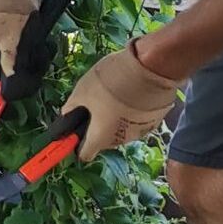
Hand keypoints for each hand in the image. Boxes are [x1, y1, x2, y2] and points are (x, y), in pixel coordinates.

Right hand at [0, 0, 46, 85]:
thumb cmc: (13, 11)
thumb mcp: (12, 41)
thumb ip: (9, 65)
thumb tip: (8, 90)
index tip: (6, 108)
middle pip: (2, 79)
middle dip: (21, 78)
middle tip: (33, 68)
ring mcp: (2, 46)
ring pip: (17, 67)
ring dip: (32, 63)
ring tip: (40, 50)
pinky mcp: (15, 40)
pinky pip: (26, 55)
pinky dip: (36, 52)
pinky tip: (43, 43)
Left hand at [62, 41, 182, 163]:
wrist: (151, 69)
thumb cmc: (111, 82)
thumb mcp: (82, 91)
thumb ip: (71, 107)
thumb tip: (66, 114)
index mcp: (101, 137)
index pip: (84, 153)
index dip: (76, 143)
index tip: (74, 131)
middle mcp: (122, 141)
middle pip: (104, 140)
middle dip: (97, 125)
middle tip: (95, 103)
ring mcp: (142, 132)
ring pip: (122, 129)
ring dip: (116, 117)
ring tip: (115, 93)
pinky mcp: (156, 121)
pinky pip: (139, 120)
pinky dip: (134, 111)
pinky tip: (132, 92)